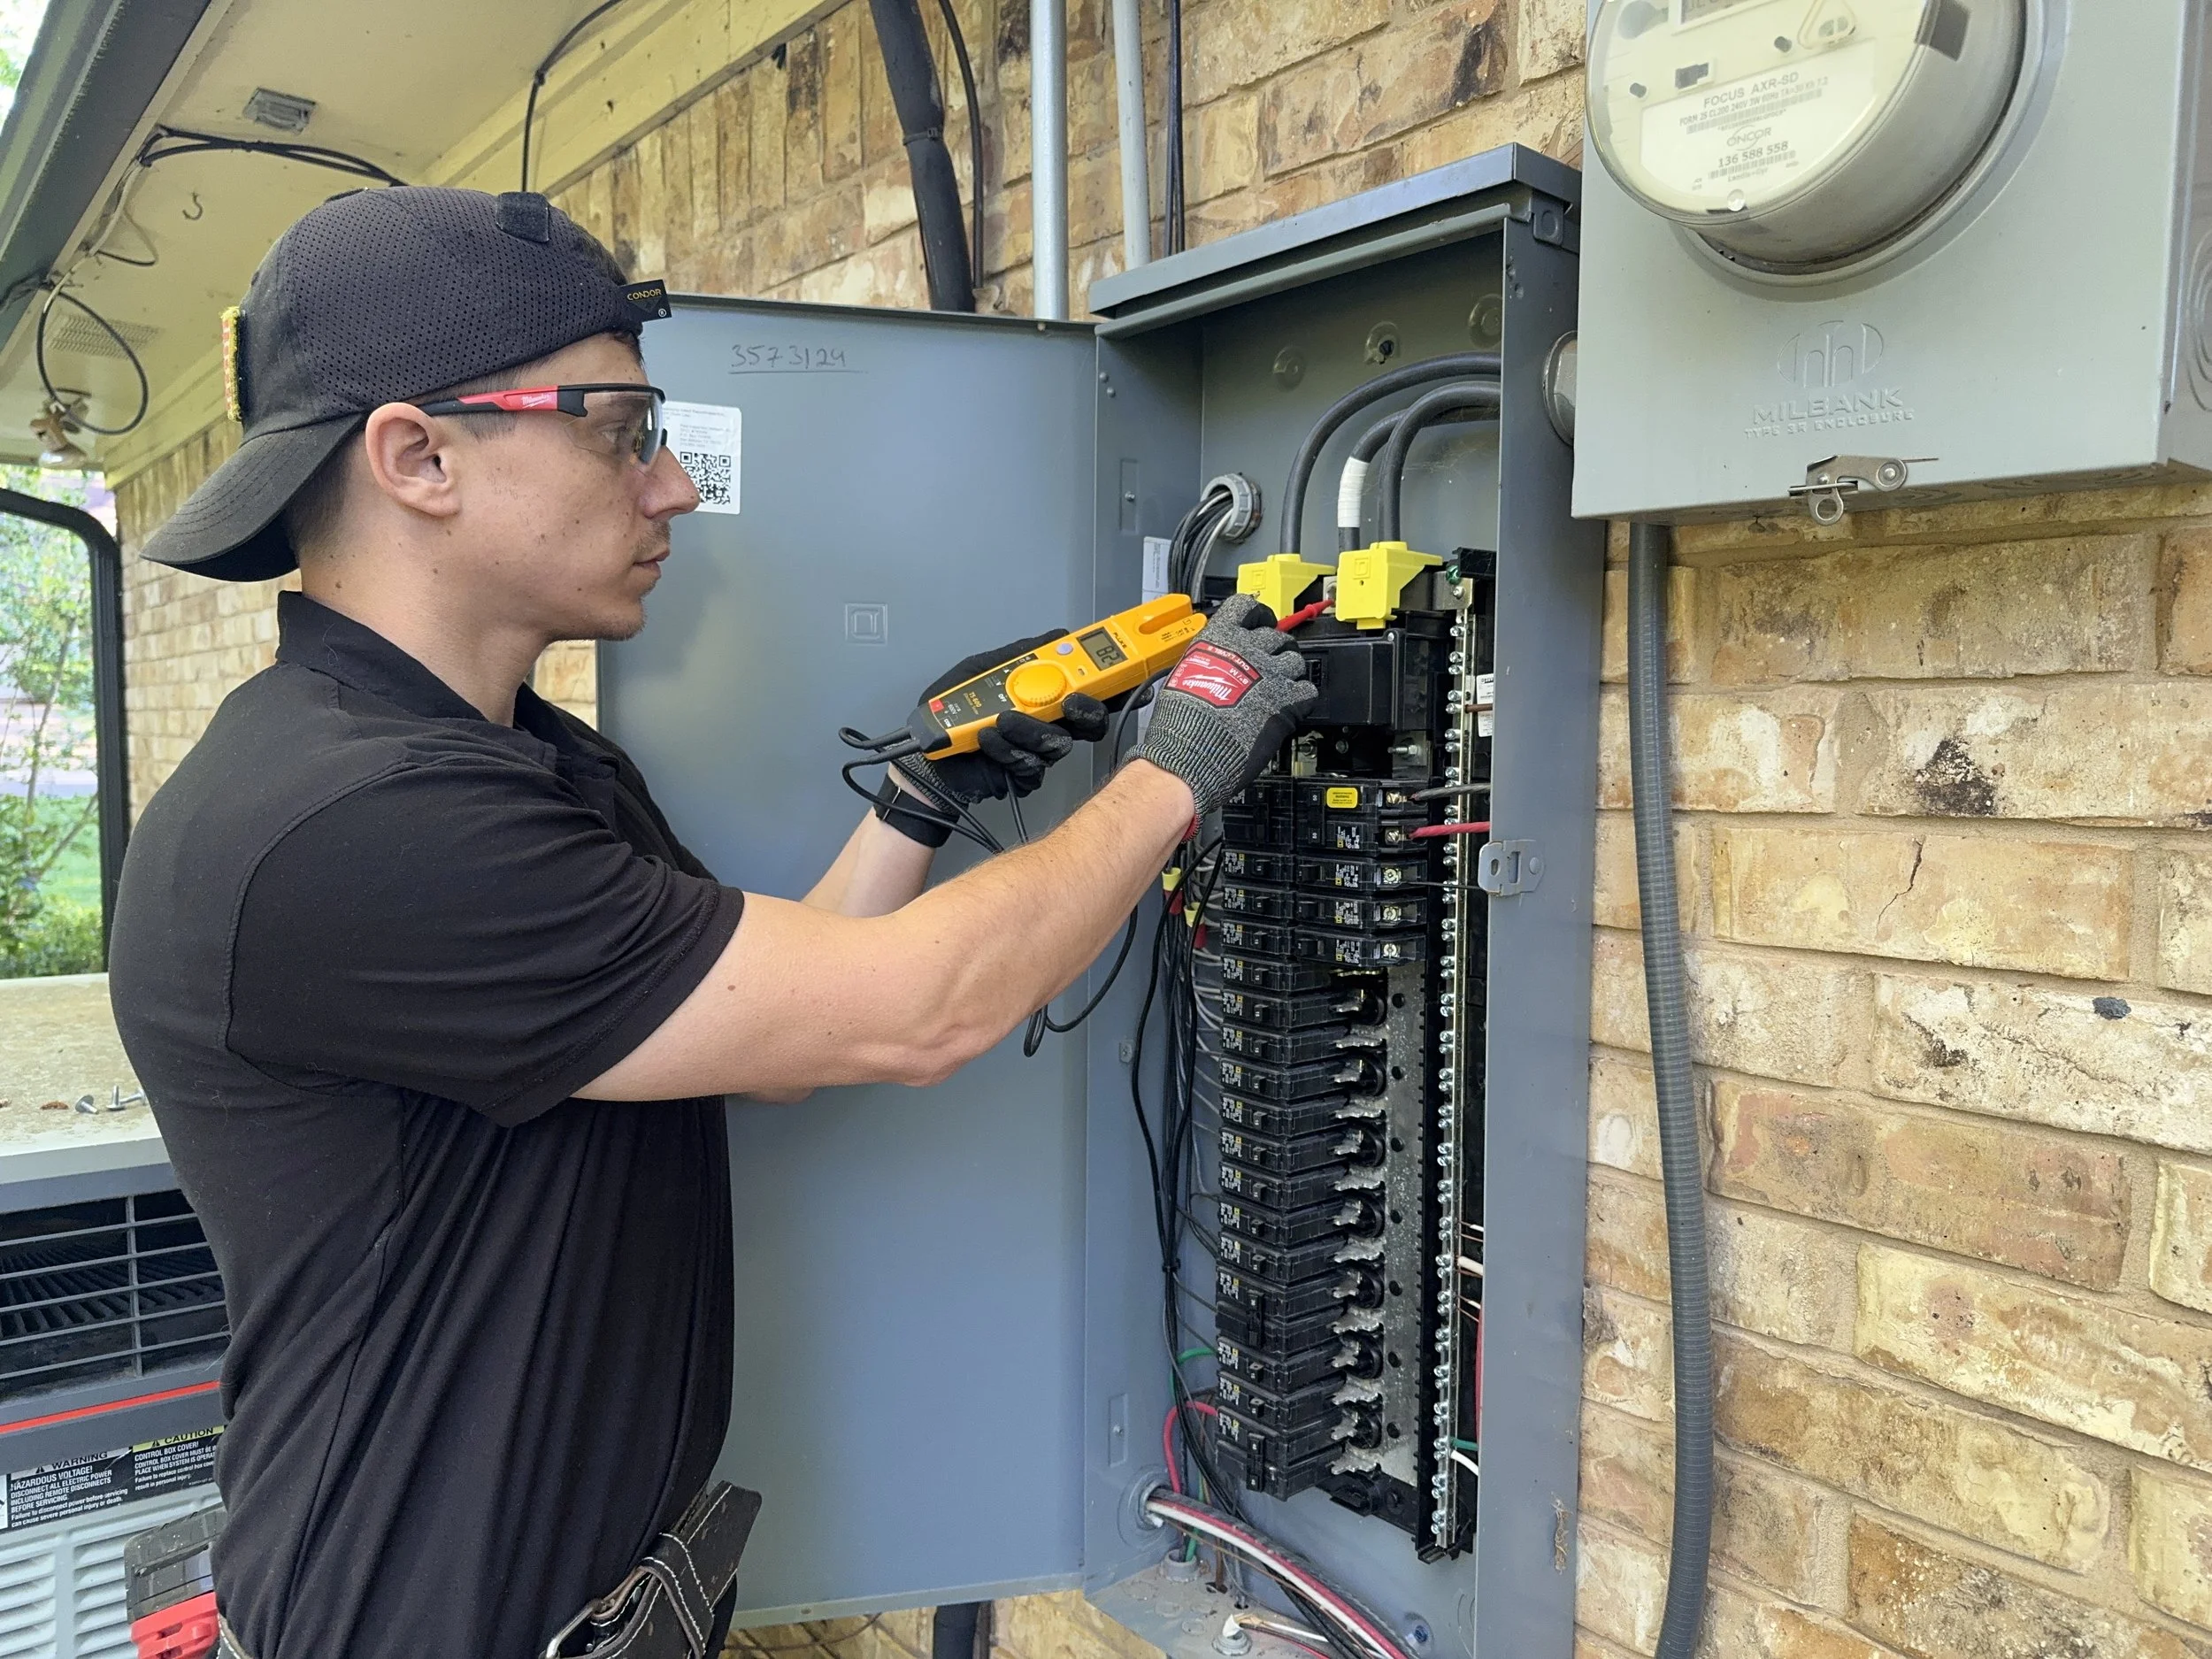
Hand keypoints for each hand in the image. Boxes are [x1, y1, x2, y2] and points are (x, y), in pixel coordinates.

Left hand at [875, 632, 1111, 845]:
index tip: (1121, 680)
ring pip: (1058, 744)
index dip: (1111, 686)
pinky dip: (1007, 750)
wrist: (926, 751)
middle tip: (1070, 704)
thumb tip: (1057, 636)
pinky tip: (987, 740)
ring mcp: (1037, 752)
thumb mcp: (981, 669)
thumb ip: (1019, 655)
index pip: (1089, 690)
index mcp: (1044, 695)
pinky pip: (1031, 767)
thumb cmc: (953, 709)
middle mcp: (1047, 724)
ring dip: (1029, 729)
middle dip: (1084, 712)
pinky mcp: (1023, 776)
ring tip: (1000, 721)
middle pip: (1089, 723)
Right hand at [1136, 594, 1315, 817]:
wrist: (1190, 751)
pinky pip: (1308, 690)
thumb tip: (1216, 664)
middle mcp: (1249, 649)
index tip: (1261, 622)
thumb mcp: (1183, 675)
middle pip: (1276, 636)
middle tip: (1270, 665)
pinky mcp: (1287, 702)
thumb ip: (1208, 661)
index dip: (1258, 614)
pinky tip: (1291, 707)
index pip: (1247, 607)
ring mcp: (1271, 674)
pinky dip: (1302, 698)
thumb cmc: (1179, 722)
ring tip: (1281, 687)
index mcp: (1220, 637)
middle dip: (1275, 649)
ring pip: (1295, 660)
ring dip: (1290, 673)